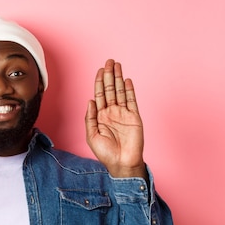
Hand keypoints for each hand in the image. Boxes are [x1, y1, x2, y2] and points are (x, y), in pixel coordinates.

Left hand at [85, 59, 146, 177]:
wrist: (122, 163)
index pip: (99, 94)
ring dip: (118, 78)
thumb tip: (90, 101)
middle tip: (109, 61)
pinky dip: (129, 90)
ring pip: (120, 92)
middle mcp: (112, 112)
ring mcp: (123, 114)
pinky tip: (127, 81)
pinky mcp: (134, 117)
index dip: (99, 82)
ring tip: (118, 65)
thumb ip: (90, 118)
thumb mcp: (92, 136)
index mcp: (100, 116)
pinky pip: (131, 101)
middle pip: (110, 89)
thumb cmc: (105, 153)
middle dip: (109, 75)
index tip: (100, 70)